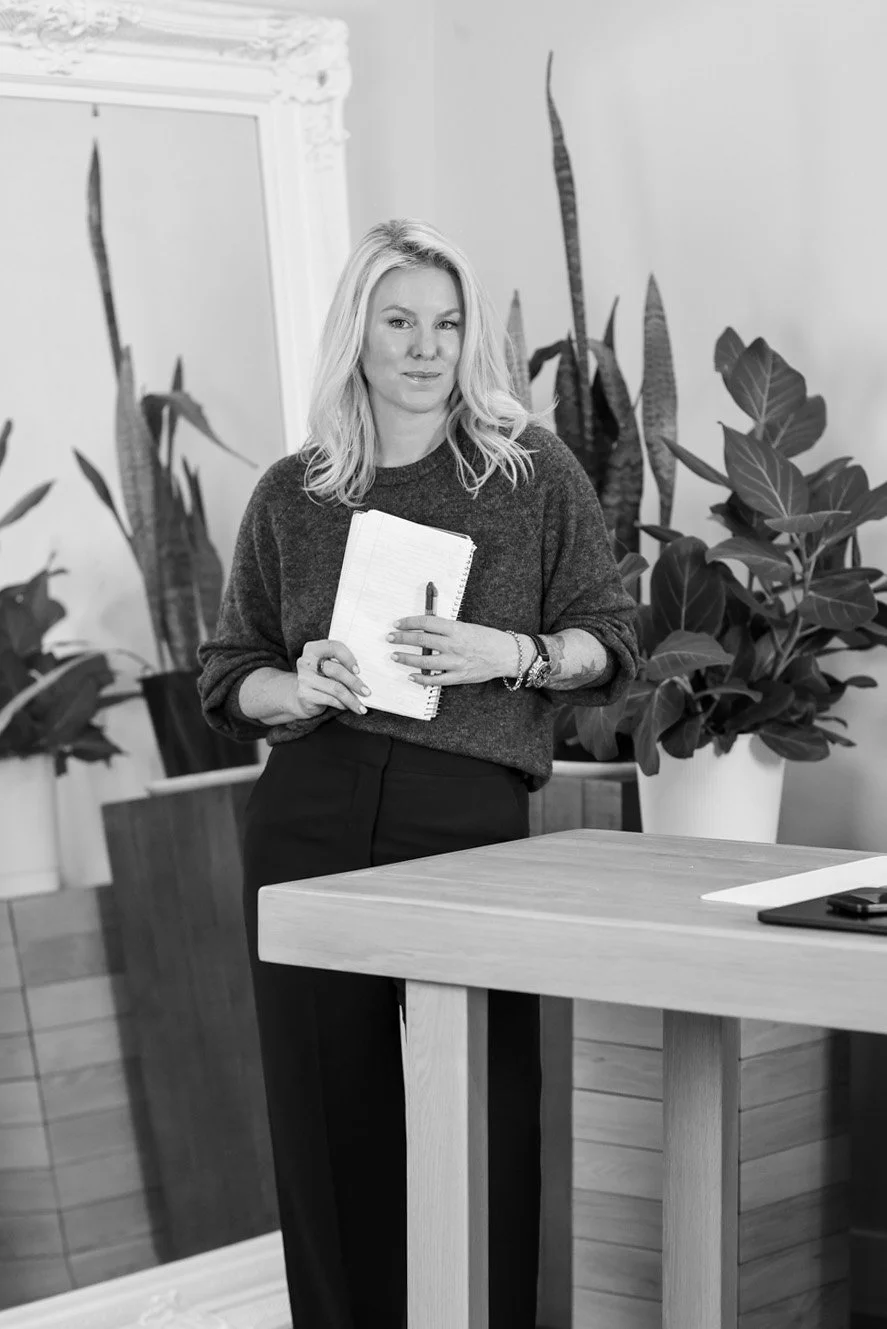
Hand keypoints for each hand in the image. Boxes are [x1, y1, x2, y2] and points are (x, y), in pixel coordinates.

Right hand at [294, 639, 370, 717]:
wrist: (304, 697)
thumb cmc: (323, 678)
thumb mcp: (330, 667)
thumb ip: (342, 665)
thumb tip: (366, 675)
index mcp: (314, 649)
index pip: (333, 647)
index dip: (348, 657)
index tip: (358, 670)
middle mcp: (306, 662)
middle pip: (336, 670)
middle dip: (354, 682)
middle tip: (367, 692)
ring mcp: (304, 678)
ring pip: (335, 688)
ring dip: (351, 699)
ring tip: (361, 707)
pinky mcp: (304, 694)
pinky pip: (329, 700)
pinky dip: (342, 704)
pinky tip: (347, 707)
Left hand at [386, 617, 517, 686]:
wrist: (508, 654)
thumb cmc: (488, 638)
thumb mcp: (467, 627)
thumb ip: (447, 629)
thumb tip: (426, 628)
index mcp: (456, 629)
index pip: (427, 623)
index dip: (409, 622)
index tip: (397, 623)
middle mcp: (454, 645)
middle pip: (422, 640)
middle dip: (402, 639)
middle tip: (390, 638)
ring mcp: (456, 662)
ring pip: (425, 661)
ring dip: (407, 658)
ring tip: (395, 656)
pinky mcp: (459, 676)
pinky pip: (436, 680)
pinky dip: (422, 678)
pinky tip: (411, 676)